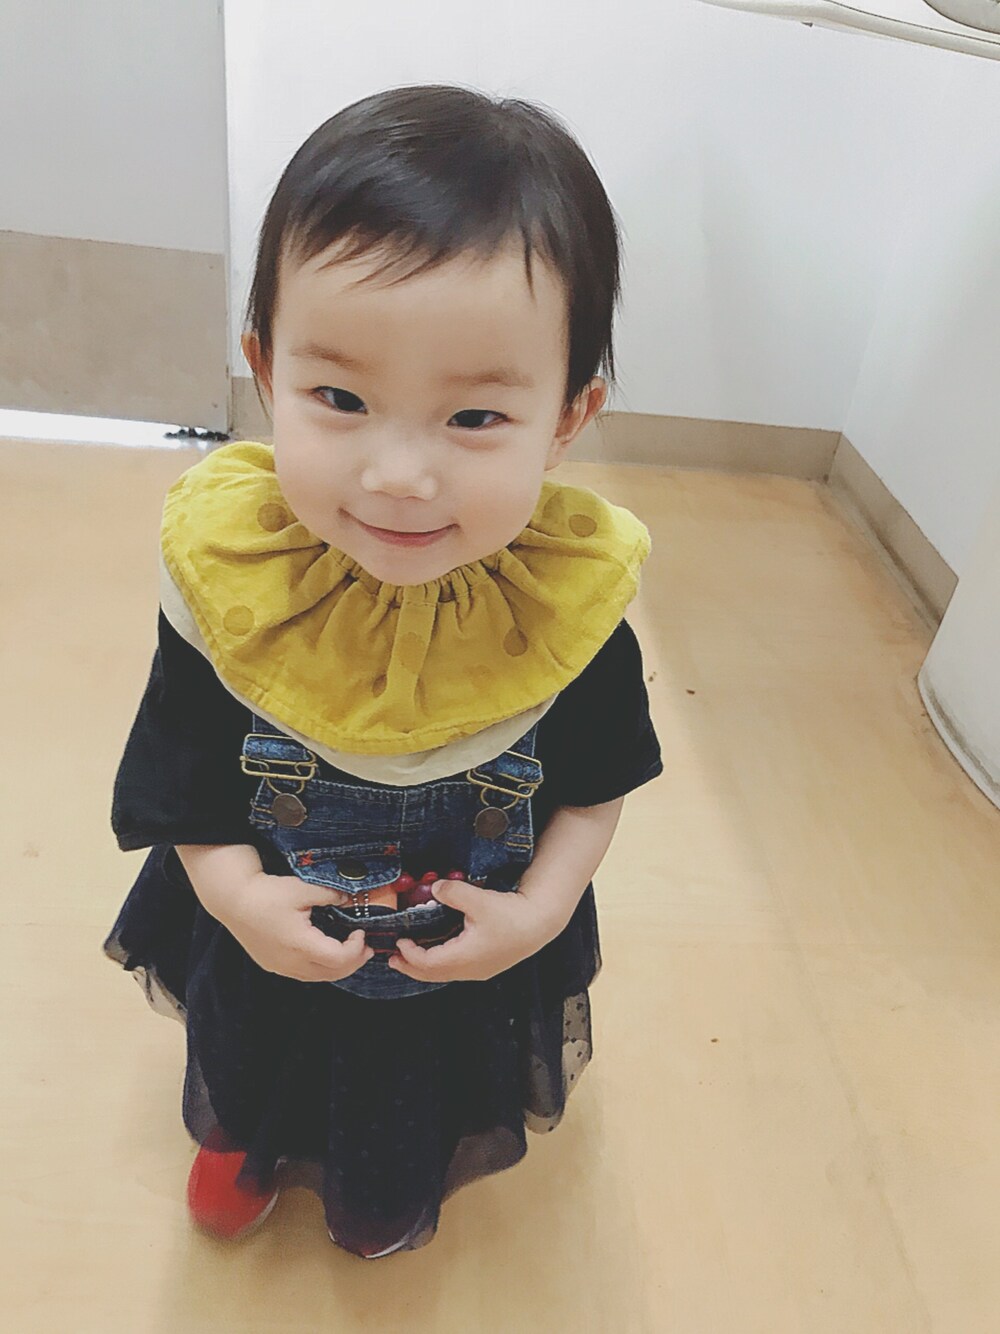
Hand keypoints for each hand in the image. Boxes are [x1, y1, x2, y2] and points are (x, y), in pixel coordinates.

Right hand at [216, 870, 373, 982]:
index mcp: (300, 945)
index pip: (339, 959)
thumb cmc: (266, 893)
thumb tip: (350, 898)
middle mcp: (290, 963)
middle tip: (366, 948)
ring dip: (337, 967)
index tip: (361, 932)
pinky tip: (325, 952)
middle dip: (353, 962)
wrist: (233, 900)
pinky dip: (320, 967)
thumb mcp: (303, 888)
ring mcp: (280, 967)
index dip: (356, 949)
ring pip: (317, 977)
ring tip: (350, 952)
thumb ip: (331, 894)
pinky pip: (303, 974)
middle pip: (331, 974)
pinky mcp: (272, 965)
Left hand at [387, 879, 555, 982]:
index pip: (427, 963)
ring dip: (425, 966)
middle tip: (393, 959)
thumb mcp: (479, 899)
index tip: (399, 941)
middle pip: (433, 975)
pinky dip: (439, 963)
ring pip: (444, 974)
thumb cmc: (512, 915)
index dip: (409, 954)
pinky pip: (455, 969)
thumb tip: (435, 888)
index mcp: (465, 957)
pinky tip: (436, 952)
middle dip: (410, 967)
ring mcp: (478, 970)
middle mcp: (470, 969)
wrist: (539, 923)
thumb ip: (453, 893)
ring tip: (410, 957)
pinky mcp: (485, 966)